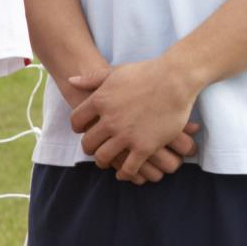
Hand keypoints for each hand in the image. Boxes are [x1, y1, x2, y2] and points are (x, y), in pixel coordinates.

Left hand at [65, 57, 202, 182]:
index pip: (76, 120)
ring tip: (106, 161)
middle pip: (88, 142)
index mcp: (100, 101)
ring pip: (104, 157)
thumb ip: (92, 78)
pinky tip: (124, 173)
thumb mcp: (115, 72)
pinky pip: (128, 168)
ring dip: (103, 161)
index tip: (83, 130)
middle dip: (88, 148)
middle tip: (93, 149)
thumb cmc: (147, 73)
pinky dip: (125, 173)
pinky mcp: (144, 147)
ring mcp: (126, 135)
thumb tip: (71, 80)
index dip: (78, 127)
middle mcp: (109, 120)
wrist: (175, 80)